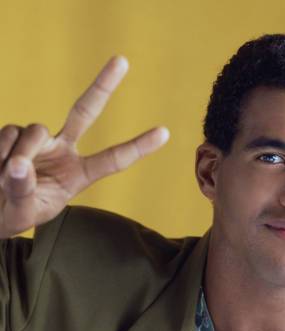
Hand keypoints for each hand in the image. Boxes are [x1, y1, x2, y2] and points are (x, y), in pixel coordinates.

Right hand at [0, 55, 168, 237]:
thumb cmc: (15, 213)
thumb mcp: (24, 211)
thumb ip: (23, 191)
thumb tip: (19, 164)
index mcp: (79, 174)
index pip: (113, 160)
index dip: (138, 147)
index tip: (165, 133)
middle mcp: (63, 150)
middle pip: (84, 112)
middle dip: (103, 85)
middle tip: (122, 59)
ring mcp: (39, 140)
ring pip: (34, 130)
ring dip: (20, 154)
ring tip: (4, 180)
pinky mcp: (13, 133)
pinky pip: (9, 134)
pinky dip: (1, 152)